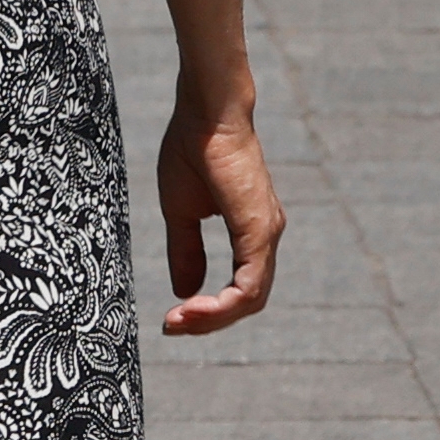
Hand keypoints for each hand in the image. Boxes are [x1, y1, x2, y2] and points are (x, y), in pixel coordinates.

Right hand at [157, 89, 280, 334]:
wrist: (205, 113)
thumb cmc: (193, 150)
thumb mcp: (180, 210)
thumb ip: (186, 250)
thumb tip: (185, 290)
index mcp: (251, 233)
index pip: (239, 289)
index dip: (208, 309)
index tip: (172, 317)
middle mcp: (265, 238)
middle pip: (247, 301)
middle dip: (210, 321)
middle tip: (172, 326)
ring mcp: (266, 234)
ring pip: (251, 298)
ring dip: (214, 317)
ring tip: (179, 320)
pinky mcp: (260, 230)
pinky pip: (250, 283)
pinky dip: (224, 303)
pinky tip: (195, 307)